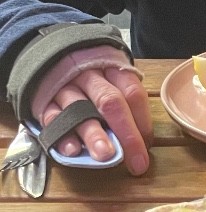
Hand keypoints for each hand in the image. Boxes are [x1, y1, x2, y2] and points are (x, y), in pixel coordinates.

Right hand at [37, 68, 152, 175]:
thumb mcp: (114, 78)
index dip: (143, 120)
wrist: (58, 58)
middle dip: (124, 131)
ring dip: (94, 133)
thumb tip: (142, 139)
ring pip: (80, 109)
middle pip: (110, 101)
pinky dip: (63, 135)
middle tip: (134, 159)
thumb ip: (126, 103)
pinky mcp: (45, 102)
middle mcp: (91, 77)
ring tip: (105, 155)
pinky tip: (73, 150)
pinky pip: (53, 118)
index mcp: (114, 70)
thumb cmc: (96, 76)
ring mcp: (67, 89)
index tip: (147, 147)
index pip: (133, 92)